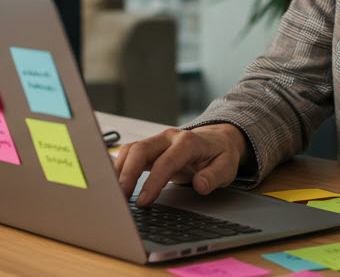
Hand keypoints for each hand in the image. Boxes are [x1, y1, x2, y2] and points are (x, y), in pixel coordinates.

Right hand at [113, 124, 248, 205]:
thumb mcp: (227, 167)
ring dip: (119, 170)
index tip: (143, 201)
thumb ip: (214, 176)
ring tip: (113, 194)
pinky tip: (113, 183)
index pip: (166, 161)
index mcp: (188, 141)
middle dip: (127, 173)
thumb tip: (200, 185)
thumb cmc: (220, 155)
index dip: (152, 182)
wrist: (217, 140)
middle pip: (141, 150)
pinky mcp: (149, 148)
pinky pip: (129, 154)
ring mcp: (157, 141)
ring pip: (131, 150)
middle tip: (120, 198)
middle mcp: (169, 138)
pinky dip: (119, 167)